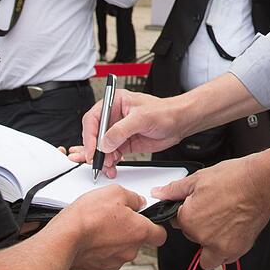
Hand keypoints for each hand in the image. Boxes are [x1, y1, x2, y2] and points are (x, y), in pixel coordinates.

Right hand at [47, 185, 166, 269]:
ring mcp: (114, 261)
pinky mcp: (99, 267)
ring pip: (120, 248)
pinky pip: (105, 256)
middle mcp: (130, 250)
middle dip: (129, 229)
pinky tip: (91, 236)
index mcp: (140, 232)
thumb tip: (137, 202)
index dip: (155, 226)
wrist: (65, 236)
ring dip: (114, 238)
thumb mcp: (116, 192)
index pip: (160, 235)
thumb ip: (133, 198)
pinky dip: (100, 247)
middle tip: (114, 217)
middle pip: (137, 240)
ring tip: (99, 225)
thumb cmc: (89, 216)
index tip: (148, 220)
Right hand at [73, 90, 187, 177]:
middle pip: (95, 134)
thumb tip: (105, 143)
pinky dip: (110, 162)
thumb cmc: (165, 112)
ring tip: (108, 166)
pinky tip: (112, 167)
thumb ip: (121, 130)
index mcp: (115, 102)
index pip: (93, 118)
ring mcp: (119, 131)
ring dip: (103, 158)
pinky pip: (111, 154)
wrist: (179, 123)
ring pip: (102, 147)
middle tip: (98, 161)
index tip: (93, 149)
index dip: (90, 135)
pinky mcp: (125, 143)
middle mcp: (114, 116)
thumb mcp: (141, 118)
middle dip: (95, 149)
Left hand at [153, 157, 269, 269]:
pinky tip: (233, 230)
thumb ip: (175, 190)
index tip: (201, 204)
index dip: (188, 210)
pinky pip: (224, 258)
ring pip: (206, 255)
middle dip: (200, 225)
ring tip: (222, 223)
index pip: (178, 221)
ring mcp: (219, 246)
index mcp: (188, 218)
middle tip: (215, 209)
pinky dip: (226, 249)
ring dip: (210, 244)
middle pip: (192, 235)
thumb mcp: (199, 178)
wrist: (262, 183)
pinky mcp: (236, 250)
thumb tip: (158, 193)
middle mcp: (201, 235)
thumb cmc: (234, 178)